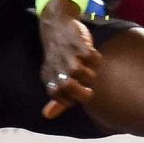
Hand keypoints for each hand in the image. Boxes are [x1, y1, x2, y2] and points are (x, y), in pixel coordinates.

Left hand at [38, 0, 100, 118]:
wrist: (56, 26)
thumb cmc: (57, 57)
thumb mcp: (52, 76)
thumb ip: (56, 97)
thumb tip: (48, 116)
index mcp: (49, 76)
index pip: (58, 96)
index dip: (70, 99)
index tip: (76, 94)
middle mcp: (57, 67)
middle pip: (69, 86)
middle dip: (82, 92)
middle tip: (88, 90)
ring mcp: (68, 55)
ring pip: (81, 71)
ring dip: (90, 73)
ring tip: (89, 69)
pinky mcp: (79, 43)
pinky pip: (91, 56)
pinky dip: (95, 58)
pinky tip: (92, 55)